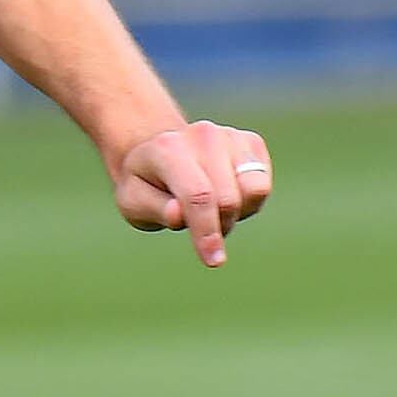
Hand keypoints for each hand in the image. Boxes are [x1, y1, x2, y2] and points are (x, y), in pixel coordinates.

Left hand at [110, 120, 272, 266]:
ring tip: (211, 209)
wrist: (161, 153)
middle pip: (228, 199)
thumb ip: (155, 210)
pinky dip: (248, 201)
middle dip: (218, 226)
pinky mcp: (251, 142)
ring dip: (237, 213)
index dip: (207, 230)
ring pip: (254, 191)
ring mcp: (230, 136)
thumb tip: (178, 215)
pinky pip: (263, 185)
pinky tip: (226, 194)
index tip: (213, 260)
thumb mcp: (133, 202)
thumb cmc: (145, 184)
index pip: (197, 195)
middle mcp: (202, 136)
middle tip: (199, 227)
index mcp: (167, 149)